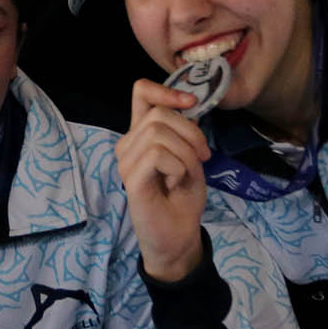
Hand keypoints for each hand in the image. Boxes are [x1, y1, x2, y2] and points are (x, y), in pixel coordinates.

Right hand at [116, 79, 211, 281]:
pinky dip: (177, 167)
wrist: (178, 237)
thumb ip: (185, 132)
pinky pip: (158, 154)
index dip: (167, 91)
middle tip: (201, 157)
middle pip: (159, 113)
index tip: (191, 104)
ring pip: (159, 133)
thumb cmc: (182, 198)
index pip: (142, 92)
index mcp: (141, 134)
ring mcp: (126, 161)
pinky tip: (174, 183)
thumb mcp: (190, 157)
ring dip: (185, 153)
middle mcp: (128, 144)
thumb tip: (189, 106)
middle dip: (191, 133)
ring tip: (185, 174)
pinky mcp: (131, 179)